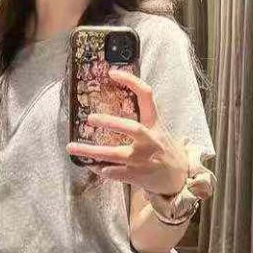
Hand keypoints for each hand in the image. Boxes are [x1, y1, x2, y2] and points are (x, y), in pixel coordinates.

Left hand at [66, 69, 188, 195]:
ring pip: (115, 154)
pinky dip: (101, 169)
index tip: (112, 73)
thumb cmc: (165, 151)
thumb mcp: (160, 131)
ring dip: (92, 151)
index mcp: (155, 124)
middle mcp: (150, 140)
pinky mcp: (137, 176)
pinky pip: (115, 172)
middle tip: (90, 118)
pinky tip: (90, 165)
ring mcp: (143, 160)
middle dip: (110, 123)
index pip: (146, 96)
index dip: (131, 81)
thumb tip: (122, 100)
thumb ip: (144, 119)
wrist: (180, 178)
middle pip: (132, 128)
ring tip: (71, 147)